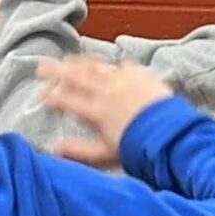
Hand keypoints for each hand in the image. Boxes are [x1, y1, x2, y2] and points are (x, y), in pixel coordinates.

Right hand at [36, 57, 170, 166]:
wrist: (174, 135)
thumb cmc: (140, 147)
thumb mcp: (106, 155)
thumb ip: (79, 151)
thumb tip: (56, 150)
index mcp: (95, 111)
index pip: (66, 100)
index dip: (51, 96)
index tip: (40, 94)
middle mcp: (106, 91)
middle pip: (75, 76)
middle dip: (56, 71)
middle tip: (41, 66)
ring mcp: (123, 80)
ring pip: (95, 67)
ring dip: (79, 62)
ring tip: (68, 60)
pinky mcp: (141, 75)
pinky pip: (121, 66)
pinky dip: (110, 65)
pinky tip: (108, 66)